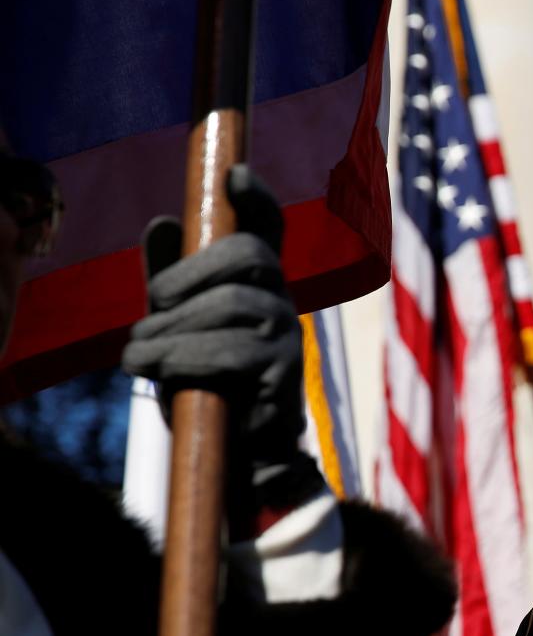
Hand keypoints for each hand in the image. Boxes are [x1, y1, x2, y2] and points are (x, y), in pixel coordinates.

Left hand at [121, 164, 303, 468]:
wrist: (238, 460)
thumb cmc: (208, 388)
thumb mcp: (178, 329)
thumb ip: (171, 283)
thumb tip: (163, 222)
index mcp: (257, 288)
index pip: (269, 231)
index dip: (257, 200)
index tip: (234, 174)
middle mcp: (283, 305)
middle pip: (250, 256)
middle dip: (190, 274)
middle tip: (152, 305)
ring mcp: (290, 340)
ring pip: (232, 305)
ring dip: (173, 329)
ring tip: (140, 356)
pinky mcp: (286, 378)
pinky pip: (233, 351)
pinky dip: (185, 359)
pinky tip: (159, 372)